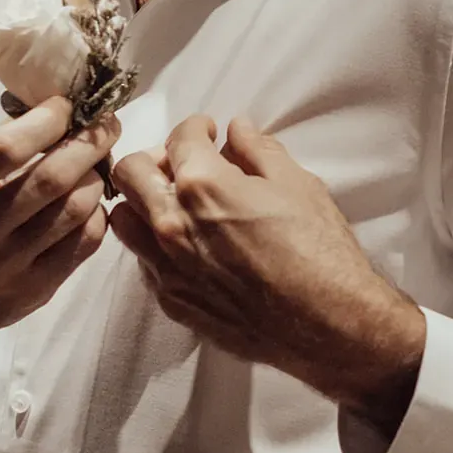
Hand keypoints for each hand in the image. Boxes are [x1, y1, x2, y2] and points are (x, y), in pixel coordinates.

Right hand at [0, 96, 117, 351]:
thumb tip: (49, 114)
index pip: (3, 150)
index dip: (45, 121)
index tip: (65, 105)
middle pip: (52, 179)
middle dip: (90, 142)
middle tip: (106, 124)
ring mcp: (9, 268)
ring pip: (76, 210)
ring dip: (96, 177)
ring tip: (94, 165)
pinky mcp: (35, 292)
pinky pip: (85, 244)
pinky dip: (96, 214)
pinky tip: (89, 203)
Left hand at [108, 116, 424, 434]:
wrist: (329, 324)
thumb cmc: (320, 252)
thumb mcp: (297, 184)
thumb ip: (258, 150)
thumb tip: (238, 131)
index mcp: (203, 186)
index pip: (179, 138)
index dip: (197, 128)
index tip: (208, 133)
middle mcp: (173, 224)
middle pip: (131, 172)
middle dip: (156, 158)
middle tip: (186, 164)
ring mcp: (168, 266)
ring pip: (123, 219)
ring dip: (143, 202)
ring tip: (176, 203)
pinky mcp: (173, 301)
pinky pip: (143, 261)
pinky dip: (155, 244)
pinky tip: (189, 244)